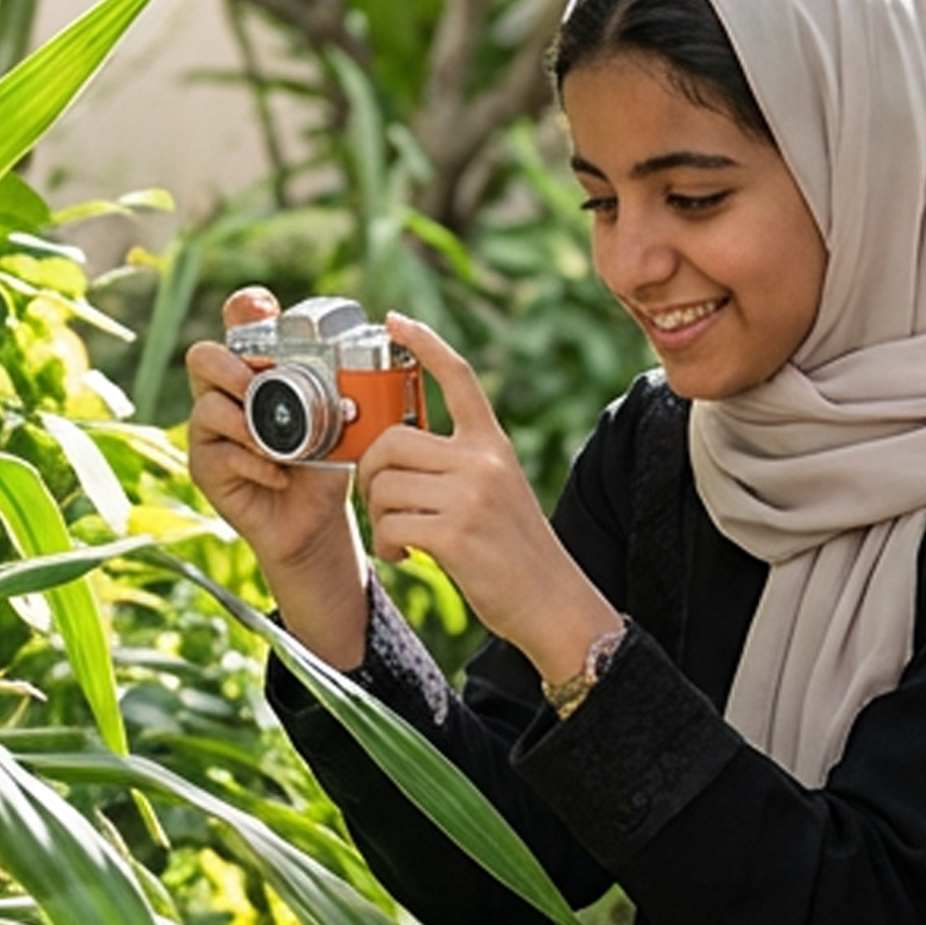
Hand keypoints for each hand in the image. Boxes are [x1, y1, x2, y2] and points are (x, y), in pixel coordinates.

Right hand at [185, 287, 367, 667]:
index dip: (244, 308)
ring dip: (247, 425)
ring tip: (282, 446)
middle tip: (261, 387)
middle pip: (203, 357)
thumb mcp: (342, 415)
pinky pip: (220, 455)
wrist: (318, 518)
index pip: (237, 320)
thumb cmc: (329, 458)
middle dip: (231, 369)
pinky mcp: (207, 467)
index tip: (263, 308)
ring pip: (206, 408)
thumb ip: (343, 383)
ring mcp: (210, 430)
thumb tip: (375, 343)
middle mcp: (225, 391)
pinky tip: (281, 475)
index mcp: (257, 367)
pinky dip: (255, 465)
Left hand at [359, 315, 621, 685]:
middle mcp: (484, 461)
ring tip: (400, 539)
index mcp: (493, 445)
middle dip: (372, 473)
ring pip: (385, 485)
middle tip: (382, 503)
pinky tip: (405, 557)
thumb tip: (395, 454)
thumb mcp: (499, 490)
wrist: (553, 604)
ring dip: (380, 516)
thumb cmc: (517, 553)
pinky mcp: (455, 534)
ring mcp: (470, 496)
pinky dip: (388, 545)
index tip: (395, 320)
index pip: (458, 377)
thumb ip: (459, 465)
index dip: (423, 343)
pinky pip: (391, 524)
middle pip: (392, 441)